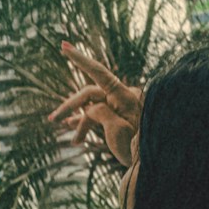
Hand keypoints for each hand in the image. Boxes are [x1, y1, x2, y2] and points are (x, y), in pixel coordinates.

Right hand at [49, 42, 141, 169]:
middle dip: (70, 105)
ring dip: (77, 119)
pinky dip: (84, 123)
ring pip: (90, 107)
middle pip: (88, 94)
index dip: (80, 59)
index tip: (63, 45)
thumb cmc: (139, 147)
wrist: (155, 163)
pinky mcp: (118, 118)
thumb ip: (99, 113)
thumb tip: (89, 109)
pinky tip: (72, 131)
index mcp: (125, 96)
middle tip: (52, 119)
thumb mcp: (118, 131)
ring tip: (63, 131)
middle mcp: (122, 98)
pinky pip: (97, 115)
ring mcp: (120, 107)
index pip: (98, 72)